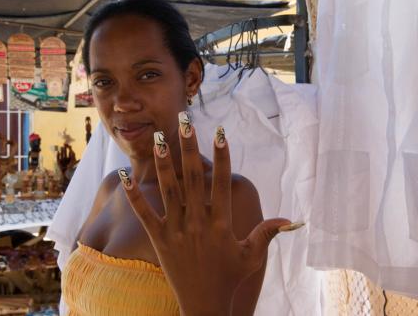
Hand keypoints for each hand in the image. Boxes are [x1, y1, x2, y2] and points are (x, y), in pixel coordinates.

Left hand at [118, 115, 296, 315]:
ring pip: (168, 190)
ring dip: (163, 163)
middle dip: (190, 147)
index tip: (221, 133)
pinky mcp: (159, 239)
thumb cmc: (230, 279)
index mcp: (220, 223)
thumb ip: (268, 233)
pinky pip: (144, 214)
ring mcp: (176, 230)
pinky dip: (134, 195)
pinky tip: (124, 174)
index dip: (222, 156)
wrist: (204, 305)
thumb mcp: (252, 256)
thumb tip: (293, 220)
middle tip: (185, 121)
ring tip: (159, 138)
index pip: (221, 183)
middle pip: (193, 178)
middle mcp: (197, 222)